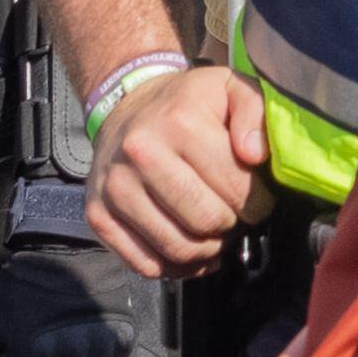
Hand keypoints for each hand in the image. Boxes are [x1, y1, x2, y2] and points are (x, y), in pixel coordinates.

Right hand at [92, 63, 265, 275]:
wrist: (126, 105)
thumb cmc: (187, 103)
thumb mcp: (230, 88)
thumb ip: (256, 112)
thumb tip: (256, 155)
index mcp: (180, 123)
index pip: (236, 188)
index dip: (258, 204)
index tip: (259, 202)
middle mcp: (141, 155)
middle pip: (206, 222)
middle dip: (232, 227)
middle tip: (236, 217)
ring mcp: (115, 189)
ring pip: (178, 249)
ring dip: (208, 250)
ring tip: (216, 233)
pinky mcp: (98, 215)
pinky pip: (146, 265)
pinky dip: (176, 268)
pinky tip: (192, 251)